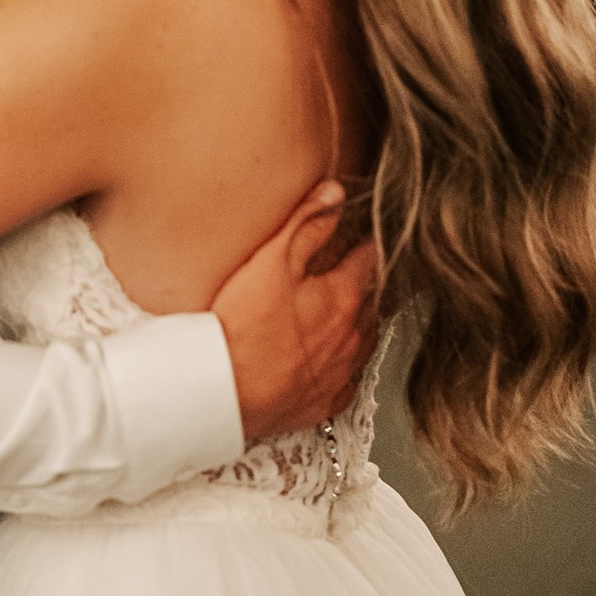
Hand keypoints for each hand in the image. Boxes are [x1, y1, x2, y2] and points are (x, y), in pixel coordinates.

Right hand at [211, 183, 380, 440]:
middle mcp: (352, 335)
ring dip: (362, 318)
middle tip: (358, 263)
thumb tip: (337, 194)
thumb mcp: (271, 258)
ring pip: (367, 339)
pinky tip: (337, 356)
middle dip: (367, 278)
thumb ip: (307, 222)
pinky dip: (348, 362)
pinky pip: (350, 379)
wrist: (223, 390)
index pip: (371, 259)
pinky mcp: (324, 401)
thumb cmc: (243, 324)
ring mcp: (340, 372)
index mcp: (343, 297)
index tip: (363, 231)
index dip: (367, 240)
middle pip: (373, 298)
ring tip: (351, 304)